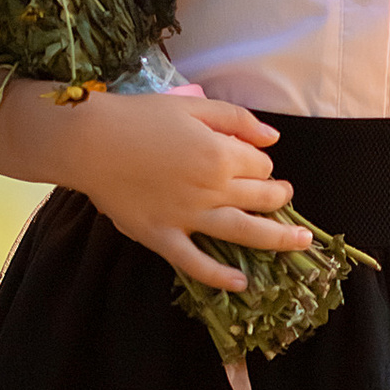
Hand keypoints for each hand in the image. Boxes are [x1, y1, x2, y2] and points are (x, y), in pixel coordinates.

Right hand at [64, 87, 313, 294]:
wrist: (89, 141)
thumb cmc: (138, 118)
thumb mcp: (192, 106)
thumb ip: (236, 120)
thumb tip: (272, 138)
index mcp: (220, 155)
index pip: (261, 167)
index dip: (262, 164)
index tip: (251, 161)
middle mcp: (212, 189)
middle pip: (261, 198)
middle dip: (278, 197)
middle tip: (283, 197)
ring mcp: (188, 218)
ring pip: (244, 232)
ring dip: (278, 239)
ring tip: (299, 242)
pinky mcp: (163, 237)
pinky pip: (196, 263)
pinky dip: (220, 276)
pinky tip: (241, 284)